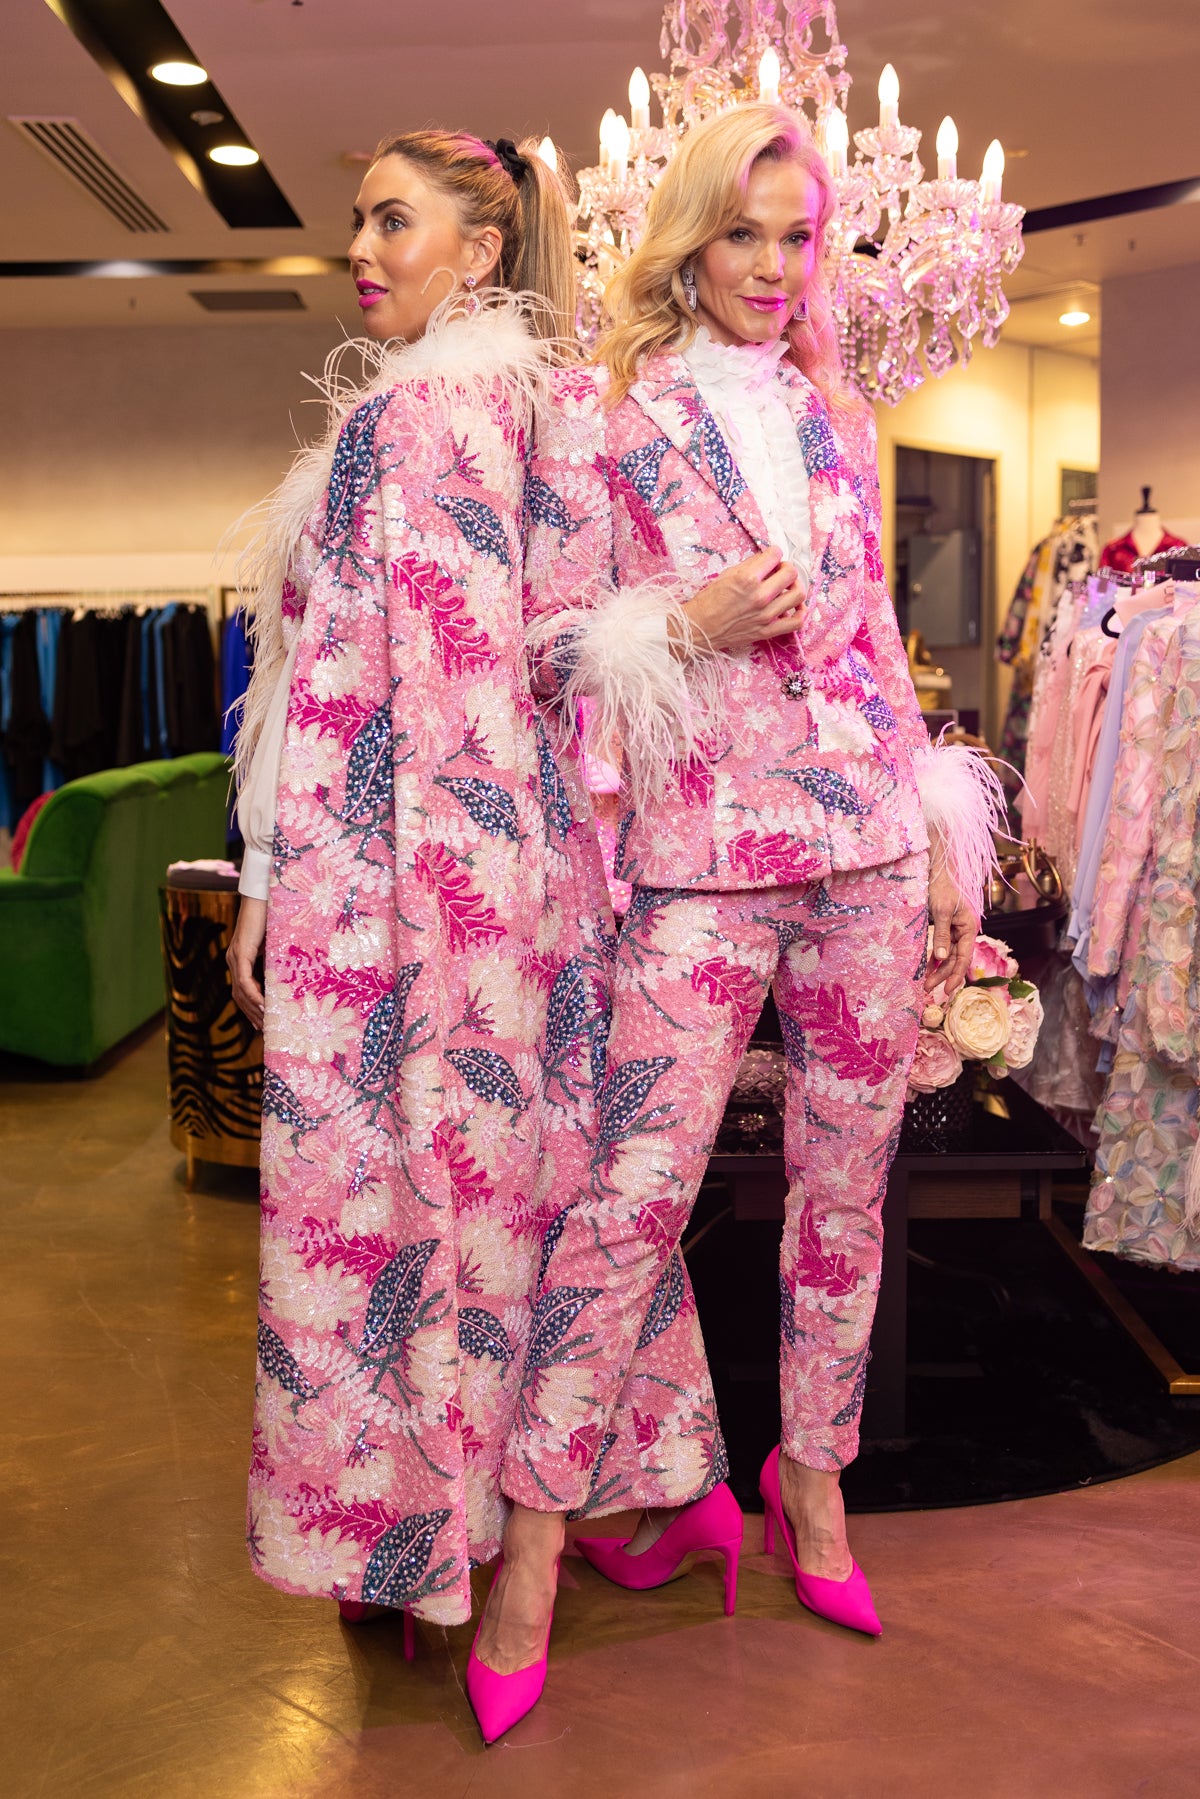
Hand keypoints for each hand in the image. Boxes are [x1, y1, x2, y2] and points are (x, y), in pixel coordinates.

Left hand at [227, 895, 267, 1030]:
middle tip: (264, 1029)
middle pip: (238, 996)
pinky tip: (263, 1006)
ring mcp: (234, 958)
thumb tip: (289, 977)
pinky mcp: (240, 953)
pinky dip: (253, 995)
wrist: (263, 897)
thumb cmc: (272, 917)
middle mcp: (233, 960)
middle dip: (251, 1014)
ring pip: (240, 992)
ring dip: (252, 1009)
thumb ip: (275, 960)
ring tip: (266, 1022)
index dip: (250, 1008)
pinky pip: (245, 981)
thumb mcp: (275, 945)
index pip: (242, 990)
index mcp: (239, 959)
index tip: (262, 1022)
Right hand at [672, 547, 806, 656]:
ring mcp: (766, 615)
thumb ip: (750, 565)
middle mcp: (760, 596)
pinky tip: (793, 607)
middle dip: (786, 567)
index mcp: (748, 578)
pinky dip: (800, 613)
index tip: (771, 557)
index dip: (774, 553)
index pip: (775, 555)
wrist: (699, 629)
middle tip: (779, 571)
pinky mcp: (767, 631)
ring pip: (799, 595)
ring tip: (786, 587)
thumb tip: (767, 558)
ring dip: (795, 586)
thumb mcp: (726, 574)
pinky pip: (796, 622)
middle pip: (791, 573)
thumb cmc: (708, 601)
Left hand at [925, 842, 976, 996]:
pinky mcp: (945, 928)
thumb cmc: (941, 888)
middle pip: (956, 959)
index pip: (964, 957)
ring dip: (938, 969)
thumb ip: (942, 935)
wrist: (936, 871)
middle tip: (928, 989)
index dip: (956, 975)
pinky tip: (926, 968)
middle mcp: (964, 931)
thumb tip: (942, 958)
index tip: (948, 990)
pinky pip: (942, 947)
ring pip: (948, 955)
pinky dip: (934, 958)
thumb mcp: (941, 911)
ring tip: (925, 983)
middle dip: (943, 975)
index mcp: (969, 927)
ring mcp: (955, 930)